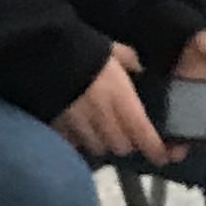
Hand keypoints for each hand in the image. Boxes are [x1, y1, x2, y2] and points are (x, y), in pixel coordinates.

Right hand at [54, 49, 166, 165]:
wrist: (43, 53)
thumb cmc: (81, 49)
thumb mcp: (111, 50)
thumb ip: (128, 60)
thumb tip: (138, 66)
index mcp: (121, 98)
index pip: (144, 133)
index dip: (155, 149)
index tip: (161, 156)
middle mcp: (103, 117)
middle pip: (121, 146)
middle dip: (125, 142)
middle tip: (124, 133)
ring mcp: (80, 125)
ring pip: (97, 148)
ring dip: (101, 143)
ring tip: (99, 131)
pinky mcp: (58, 127)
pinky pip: (72, 143)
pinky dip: (77, 140)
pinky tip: (76, 129)